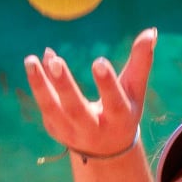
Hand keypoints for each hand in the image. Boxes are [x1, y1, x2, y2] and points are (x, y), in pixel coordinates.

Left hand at [23, 28, 156, 158]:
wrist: (106, 150)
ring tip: (30, 60)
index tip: (98, 61)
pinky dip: (40, 83)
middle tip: (56, 61)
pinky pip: (45, 104)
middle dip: (65, 86)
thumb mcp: (135, 90)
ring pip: (52, 110)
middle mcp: (93, 130)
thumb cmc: (124, 111)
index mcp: (118, 120)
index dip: (107, 84)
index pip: (113, 103)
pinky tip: (37, 62)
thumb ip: (141, 62)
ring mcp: (71, 132)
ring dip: (40, 86)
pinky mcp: (55, 129)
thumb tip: (150, 32)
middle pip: (76, 110)